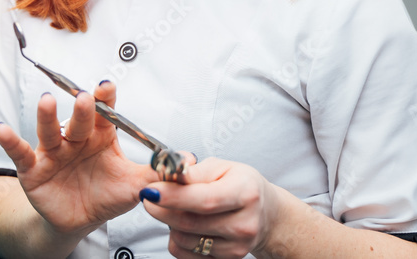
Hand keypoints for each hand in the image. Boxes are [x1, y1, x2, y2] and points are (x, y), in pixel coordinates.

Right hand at [0, 80, 156, 236]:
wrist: (79, 221)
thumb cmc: (106, 194)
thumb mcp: (133, 185)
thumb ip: (157, 172)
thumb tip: (188, 161)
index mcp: (101, 136)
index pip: (105, 112)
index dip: (106, 98)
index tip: (108, 86)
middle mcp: (76, 138)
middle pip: (79, 119)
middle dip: (82, 108)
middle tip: (86, 97)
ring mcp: (53, 151)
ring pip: (49, 130)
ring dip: (47, 116)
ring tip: (46, 102)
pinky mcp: (33, 169)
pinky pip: (20, 153)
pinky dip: (10, 141)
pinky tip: (3, 129)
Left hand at [139, 158, 283, 258]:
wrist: (266, 213)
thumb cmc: (242, 185)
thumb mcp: (223, 167)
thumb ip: (195, 172)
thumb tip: (169, 176)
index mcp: (245, 192)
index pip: (204, 200)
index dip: (173, 197)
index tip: (150, 191)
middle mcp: (244, 223)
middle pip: (189, 223)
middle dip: (161, 209)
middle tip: (150, 196)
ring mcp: (237, 246)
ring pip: (184, 240)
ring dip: (170, 223)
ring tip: (177, 208)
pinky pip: (186, 254)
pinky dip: (177, 239)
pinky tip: (185, 225)